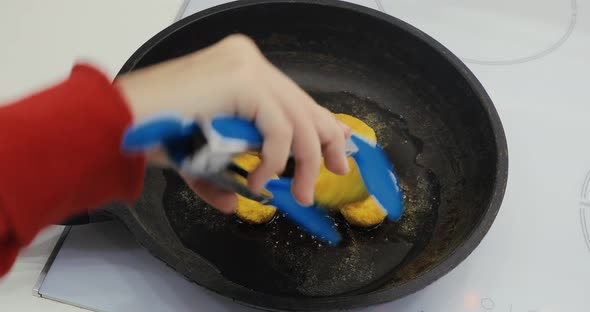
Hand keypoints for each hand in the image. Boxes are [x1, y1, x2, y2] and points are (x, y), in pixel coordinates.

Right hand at [115, 34, 349, 212]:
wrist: (121, 121)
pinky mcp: (244, 82)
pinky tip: (261, 180)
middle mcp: (248, 60)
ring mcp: (248, 67)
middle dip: (327, 141)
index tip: (338, 143)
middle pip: (305, 105)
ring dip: (306, 164)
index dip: (321, 122)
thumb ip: (229, 167)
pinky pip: (280, 130)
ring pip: (300, 120)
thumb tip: (239, 199)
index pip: (293, 98)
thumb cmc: (153, 131)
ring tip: (300, 193)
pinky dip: (276, 161)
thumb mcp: (204, 148)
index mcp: (241, 67)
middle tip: (338, 168)